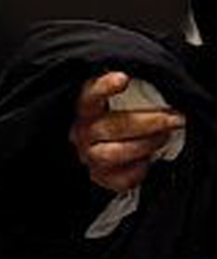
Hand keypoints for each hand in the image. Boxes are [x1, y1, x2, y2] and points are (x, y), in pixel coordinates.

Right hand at [69, 71, 182, 192]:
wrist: (113, 146)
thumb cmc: (125, 116)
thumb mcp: (126, 100)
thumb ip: (137, 94)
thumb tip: (164, 93)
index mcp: (87, 108)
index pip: (90, 95)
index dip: (105, 87)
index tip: (123, 79)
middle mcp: (82, 132)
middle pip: (111, 127)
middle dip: (149, 123)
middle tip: (175, 119)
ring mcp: (89, 156)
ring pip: (113, 154)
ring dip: (146, 145)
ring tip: (165, 137)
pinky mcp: (99, 176)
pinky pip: (120, 179)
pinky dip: (139, 170)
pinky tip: (149, 160)